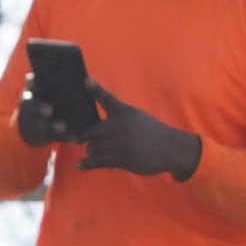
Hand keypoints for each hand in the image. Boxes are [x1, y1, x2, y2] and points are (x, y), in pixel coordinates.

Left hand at [80, 92, 205, 181]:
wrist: (171, 148)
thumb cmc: (150, 130)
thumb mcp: (134, 114)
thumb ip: (115, 109)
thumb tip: (98, 105)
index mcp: (124, 113)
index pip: (107, 98)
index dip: (96, 89)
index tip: (86, 80)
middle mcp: (121, 127)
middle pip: (93, 131)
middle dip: (82, 136)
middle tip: (74, 138)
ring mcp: (122, 144)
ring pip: (95, 147)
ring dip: (91, 150)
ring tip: (89, 151)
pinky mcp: (124, 159)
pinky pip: (102, 161)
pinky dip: (89, 164)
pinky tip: (80, 165)